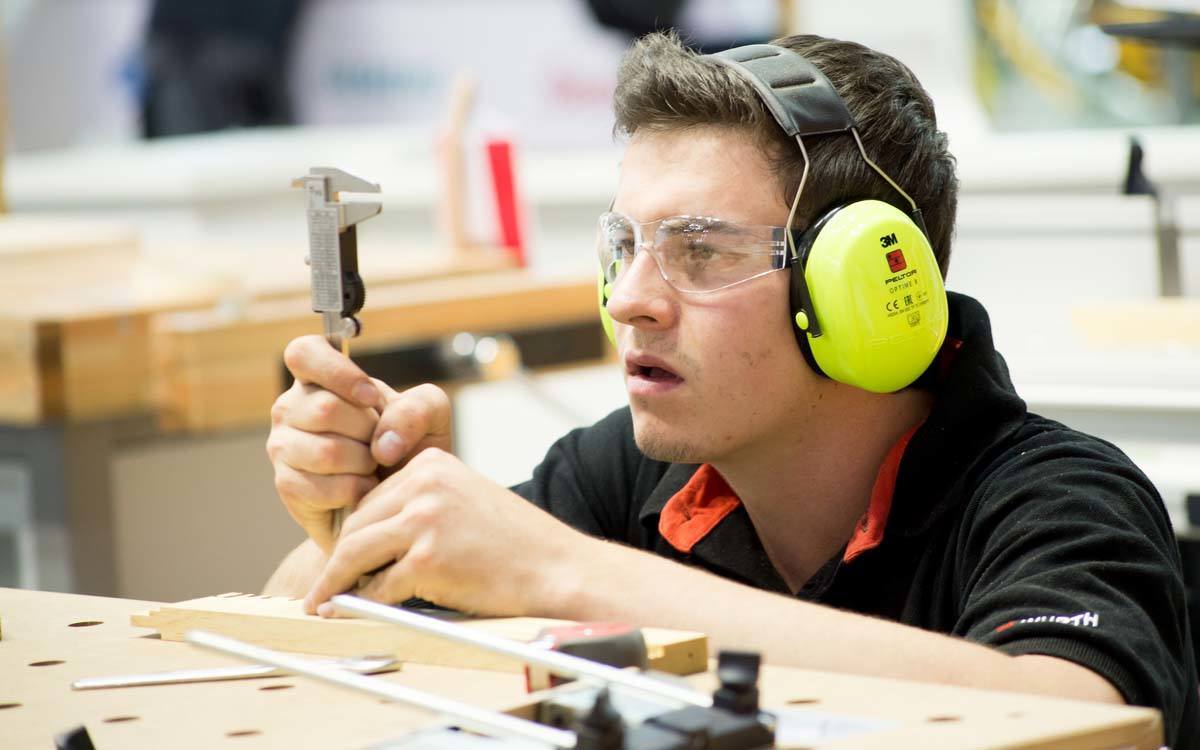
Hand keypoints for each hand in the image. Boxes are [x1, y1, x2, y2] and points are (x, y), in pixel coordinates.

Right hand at [266, 335, 452, 552]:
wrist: (400, 498)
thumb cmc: (408, 448)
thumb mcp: (431, 416)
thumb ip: (418, 408)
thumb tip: (382, 442)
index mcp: (320, 378)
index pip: (304, 353)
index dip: (338, 373)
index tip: (370, 398)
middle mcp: (292, 407)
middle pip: (326, 409)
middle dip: (368, 431)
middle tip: (379, 444)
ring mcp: (283, 445)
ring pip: (326, 451)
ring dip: (364, 464)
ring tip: (372, 467)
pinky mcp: (287, 484)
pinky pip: (324, 488)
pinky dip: (356, 491)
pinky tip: (363, 490)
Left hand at [303, 447, 588, 616]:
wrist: (557, 568)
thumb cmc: (517, 543)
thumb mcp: (465, 500)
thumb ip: (421, 506)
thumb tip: (368, 539)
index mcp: (432, 463)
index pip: (371, 498)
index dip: (354, 534)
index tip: (340, 558)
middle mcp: (424, 484)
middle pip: (356, 524)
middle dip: (338, 560)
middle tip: (323, 588)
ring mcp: (424, 520)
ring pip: (354, 554)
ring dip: (334, 584)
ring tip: (323, 603)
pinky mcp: (426, 559)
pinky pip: (378, 586)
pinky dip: (362, 604)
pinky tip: (349, 613)